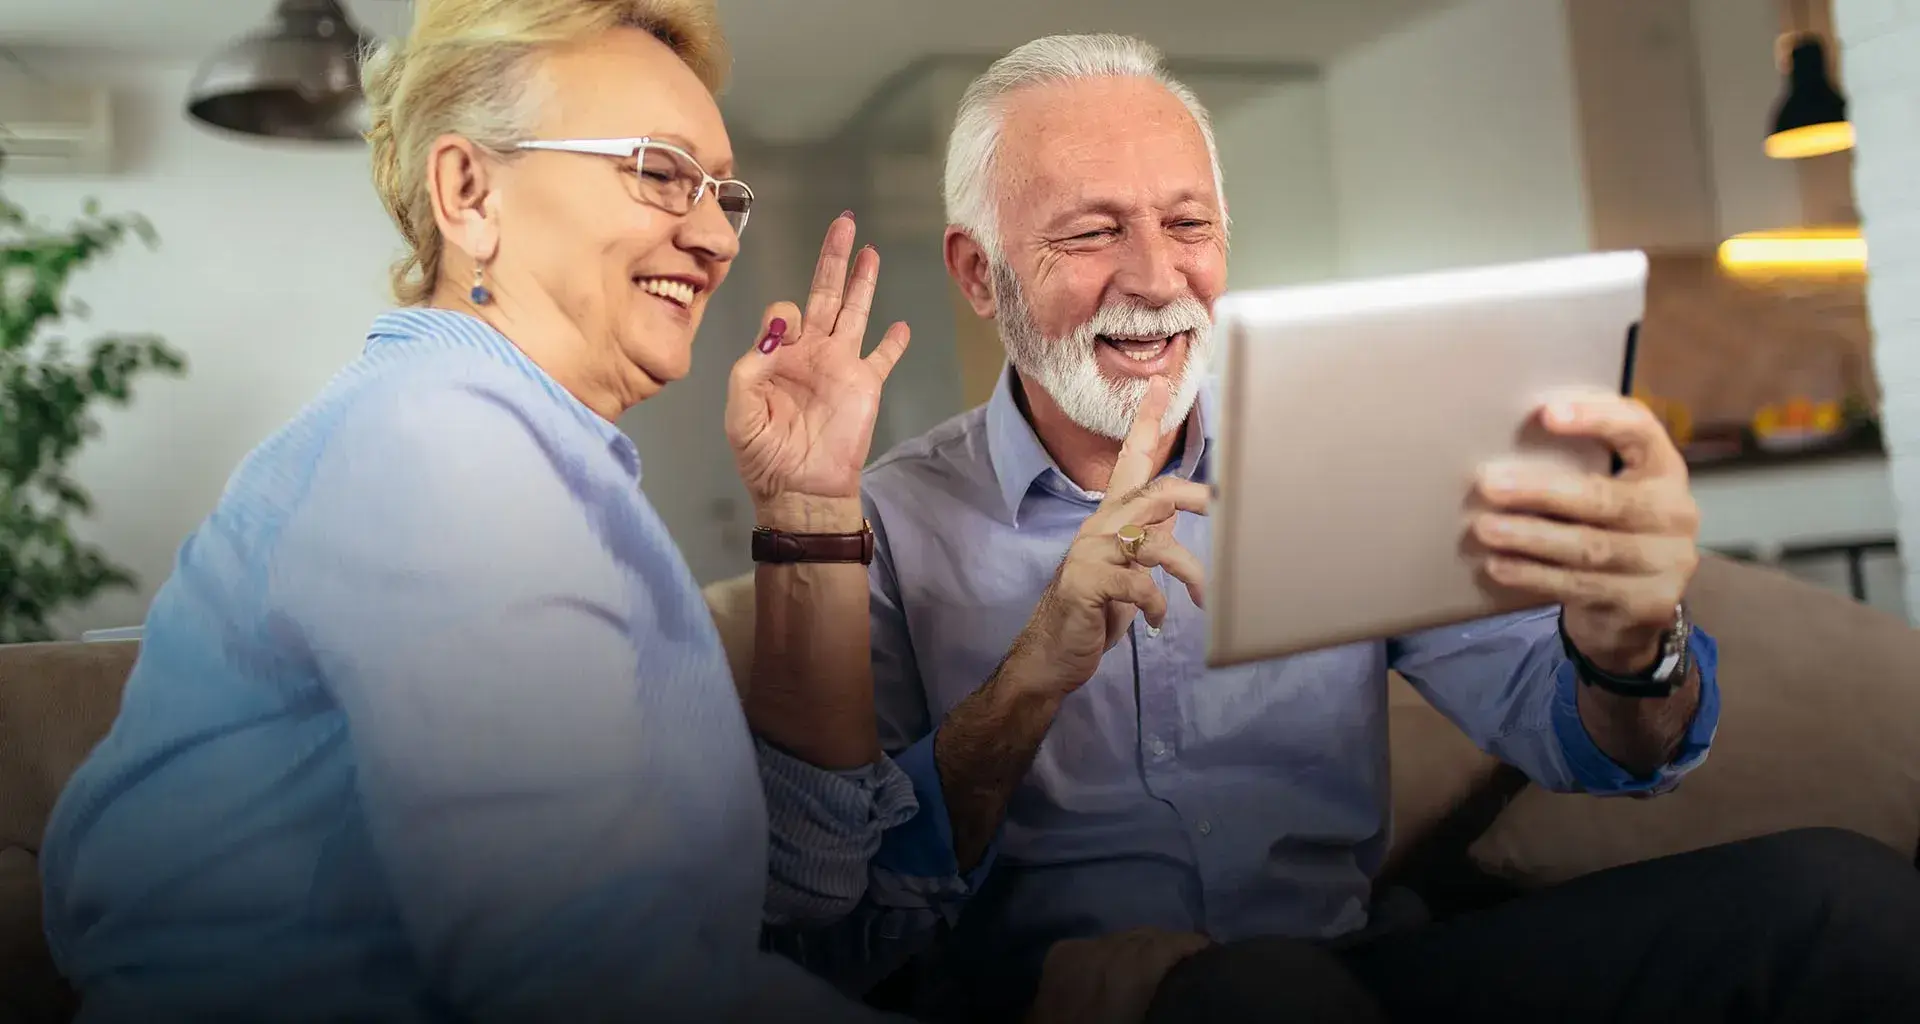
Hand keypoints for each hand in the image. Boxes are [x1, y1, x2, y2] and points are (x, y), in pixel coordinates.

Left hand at [726, 213, 910, 524]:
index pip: (783, 312)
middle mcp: (811, 352)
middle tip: (844, 222)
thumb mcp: (740, 411)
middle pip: (825, 293)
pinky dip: (893, 342)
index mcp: (778, 355)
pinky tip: (901, 325)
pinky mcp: (866, 385)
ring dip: (864, 282)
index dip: (783, 314)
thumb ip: (749, 368)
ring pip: (856, 312)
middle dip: (833, 258)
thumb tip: (776, 331)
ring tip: (870, 250)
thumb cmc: (764, 455)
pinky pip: (883, 357)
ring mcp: (841, 366)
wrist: (800, 489)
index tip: (784, 334)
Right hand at [1005, 378, 1209, 700]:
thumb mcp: (1130, 565)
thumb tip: (1187, 506)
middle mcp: (1100, 526)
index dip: (1147, 420)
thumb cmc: (1097, 607)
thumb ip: (1152, 534)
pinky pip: (1138, 585)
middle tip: (1229, 508)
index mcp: (1111, 517)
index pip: (1130, 458)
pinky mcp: (1088, 584)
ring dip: (1189, 571)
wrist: (1053, 651)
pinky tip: (1154, 622)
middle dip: (1199, 497)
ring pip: (1154, 544)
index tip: (1162, 382)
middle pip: (1155, 492)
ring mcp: (1091, 554)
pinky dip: (1155, 605)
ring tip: (1205, 597)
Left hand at [1027, 927, 1213, 1023]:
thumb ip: (1162, 997)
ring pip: (1118, 936)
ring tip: (1145, 960)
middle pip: (1145, 935)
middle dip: (1166, 944)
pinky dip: (1105, 951)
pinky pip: (1093, 942)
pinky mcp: (1061, 951)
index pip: (1168, 943)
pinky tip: (1109, 965)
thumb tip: (1181, 989)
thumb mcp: (1144, 1020)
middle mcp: (1107, 951)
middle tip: (1180, 960)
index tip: (1208, 949)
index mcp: (1132, 973)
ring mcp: (1081, 948)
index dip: (1192, 942)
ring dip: (1135, 946)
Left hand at [1472, 393, 1700, 673]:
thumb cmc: (1607, 529)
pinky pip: (1581, 586)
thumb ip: (1578, 463)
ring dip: (1530, 537)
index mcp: (1664, 469)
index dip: (1597, 417)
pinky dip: (1534, 575)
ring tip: (1485, 528)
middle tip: (1489, 483)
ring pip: (1590, 548)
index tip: (1547, 413)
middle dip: (1542, 490)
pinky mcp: (1648, 602)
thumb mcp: (1607, 491)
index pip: (1640, 431)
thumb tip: (1502, 436)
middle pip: (1605, 498)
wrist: (1637, 605)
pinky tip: (1499, 565)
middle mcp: (1674, 512)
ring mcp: (1667, 561)